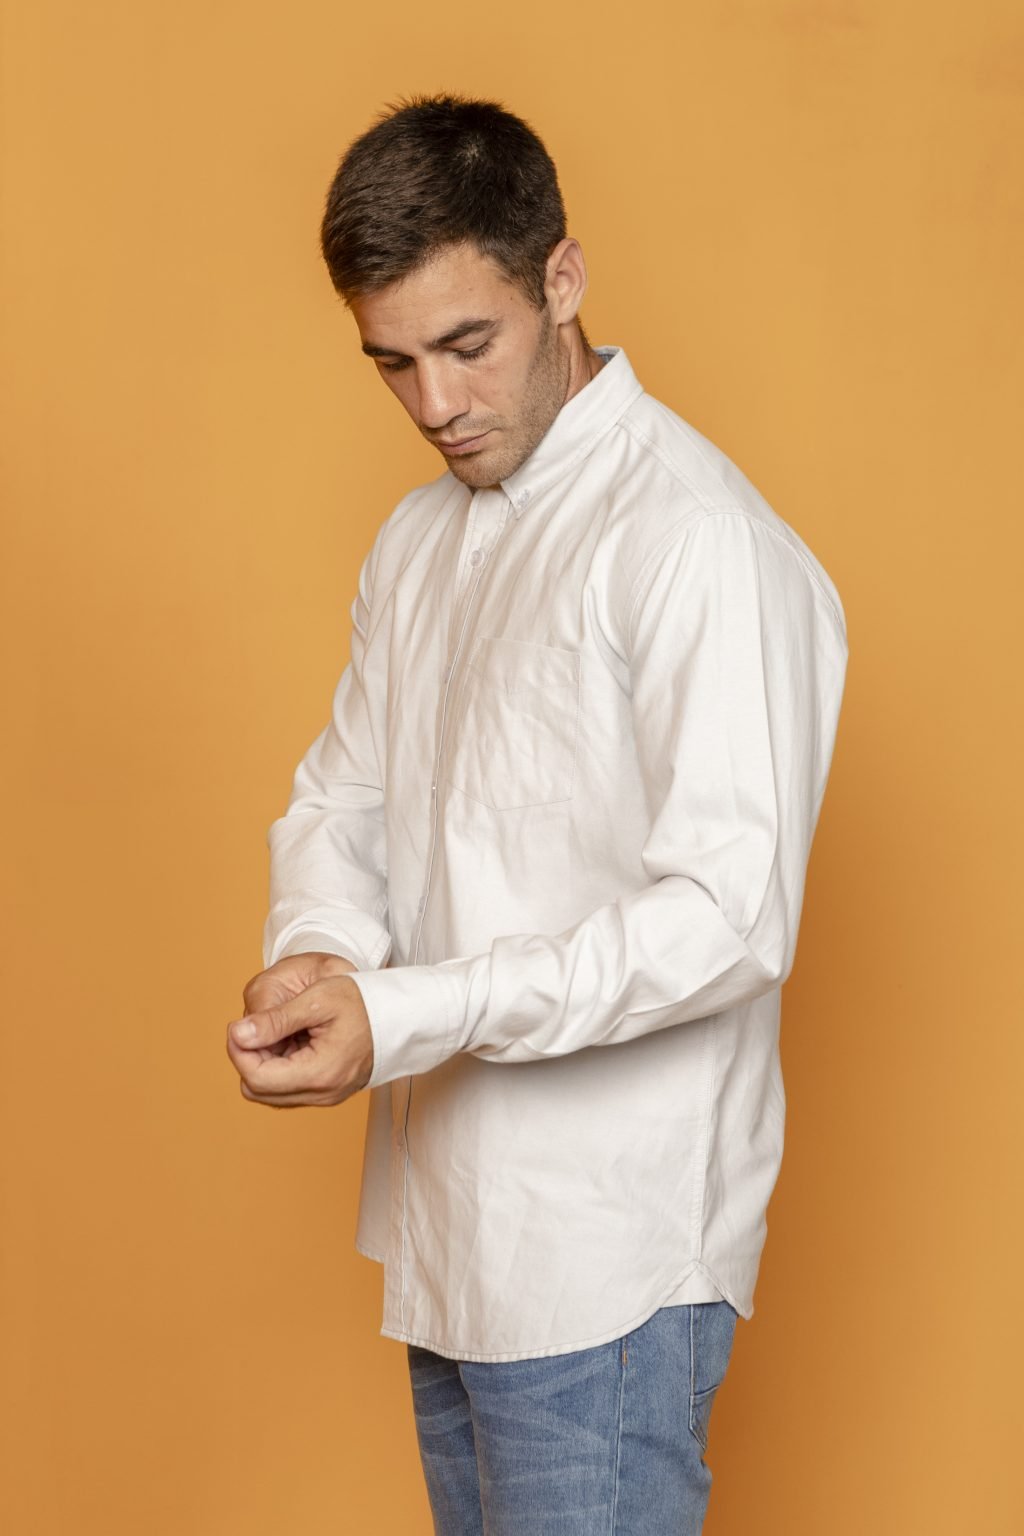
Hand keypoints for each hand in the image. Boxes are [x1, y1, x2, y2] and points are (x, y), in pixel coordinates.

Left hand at [226, 954, 373, 1107]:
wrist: (398, 1016)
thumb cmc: (363, 1002)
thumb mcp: (317, 1000)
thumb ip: (275, 1019)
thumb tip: (237, 1034)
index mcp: (319, 1073)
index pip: (256, 1077)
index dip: (238, 1051)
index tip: (238, 1026)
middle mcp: (321, 1094)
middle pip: (257, 1089)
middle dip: (248, 1058)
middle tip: (258, 1027)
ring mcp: (324, 1097)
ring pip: (269, 1092)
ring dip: (262, 1063)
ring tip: (278, 1032)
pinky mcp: (325, 1093)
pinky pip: (286, 1089)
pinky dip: (278, 1068)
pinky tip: (290, 1042)